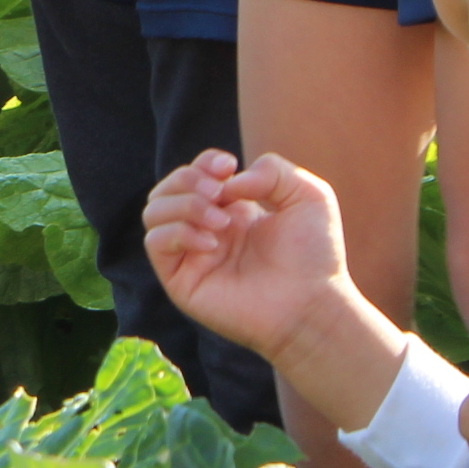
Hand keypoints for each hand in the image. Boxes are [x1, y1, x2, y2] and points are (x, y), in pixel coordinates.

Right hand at [143, 149, 360, 363]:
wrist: (311, 304)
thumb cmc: (315, 255)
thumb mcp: (308, 194)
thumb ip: (272, 170)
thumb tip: (227, 183)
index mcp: (233, 209)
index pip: (195, 174)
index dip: (204, 162)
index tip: (228, 165)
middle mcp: (207, 230)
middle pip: (167, 188)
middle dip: (188, 178)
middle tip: (221, 192)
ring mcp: (192, 256)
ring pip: (153, 212)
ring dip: (184, 204)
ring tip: (221, 220)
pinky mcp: (181, 281)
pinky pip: (155, 243)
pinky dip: (179, 232)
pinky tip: (213, 242)